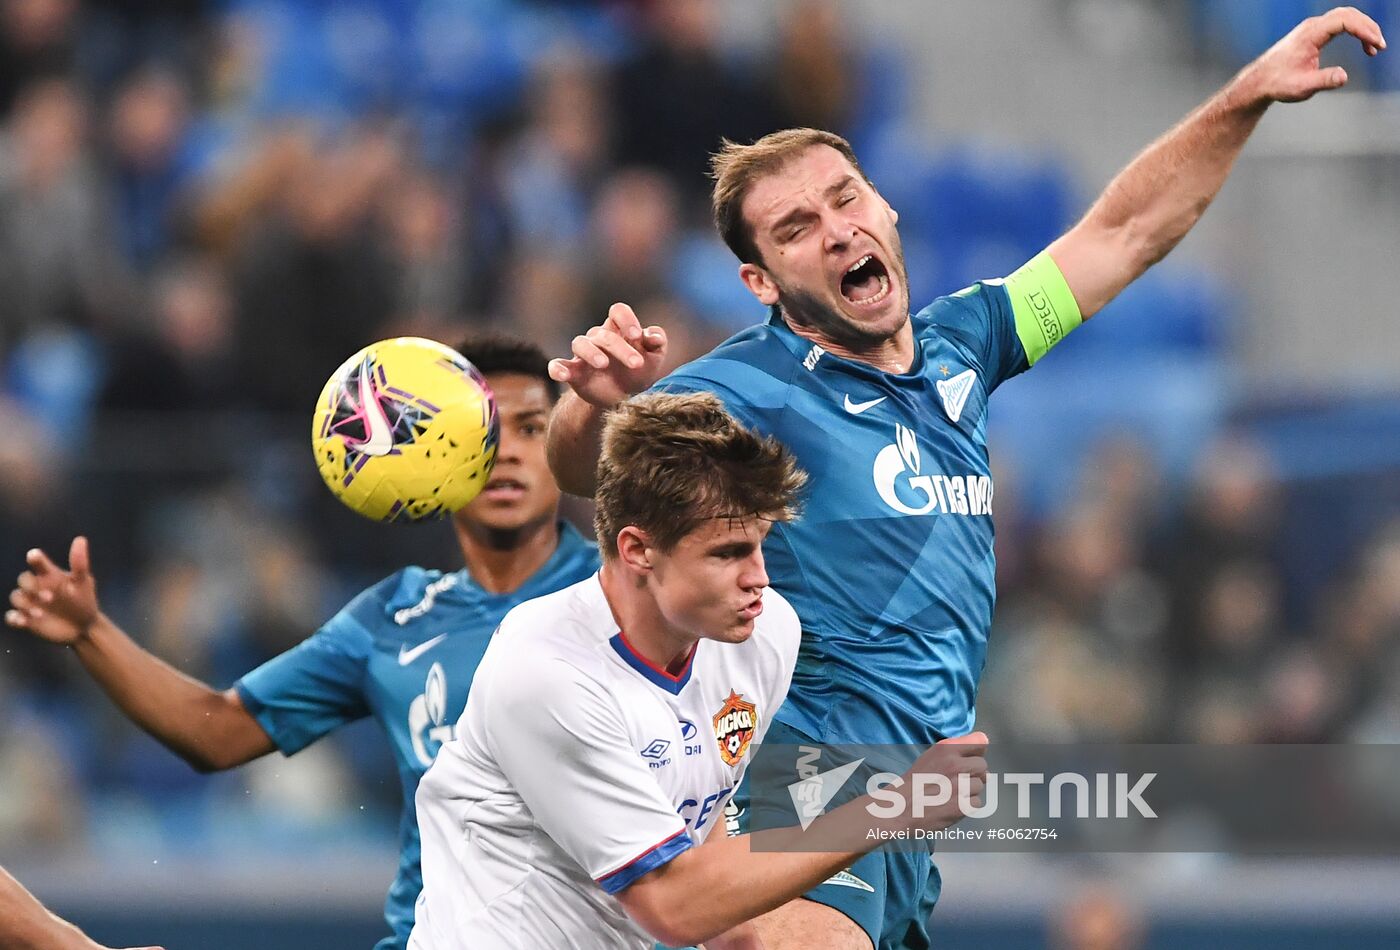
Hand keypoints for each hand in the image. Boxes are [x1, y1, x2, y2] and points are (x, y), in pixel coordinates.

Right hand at [6, 537, 100, 645]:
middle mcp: (37, 587)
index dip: (35, 558)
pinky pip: (12, 617)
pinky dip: (14, 618)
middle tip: (50, 597)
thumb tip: (80, 539)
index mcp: (50, 575)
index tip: (34, 555)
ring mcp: (30, 603)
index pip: (38, 563)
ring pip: (17, 598)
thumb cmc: (83, 599)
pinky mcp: (26, 619)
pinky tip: (23, 621)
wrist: (83, 625)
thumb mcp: (83, 582)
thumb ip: (79, 563)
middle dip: (32, 586)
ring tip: (40, 614)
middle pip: (24, 580)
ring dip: (25, 604)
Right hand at [548, 303, 668, 407]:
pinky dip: (558, 368)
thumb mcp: (654, 359)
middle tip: (636, 364)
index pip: (618, 311)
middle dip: (621, 348)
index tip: (637, 336)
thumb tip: (654, 336)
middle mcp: (598, 338)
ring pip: (580, 343)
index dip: (626, 320)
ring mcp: (583, 355)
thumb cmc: (638, 373)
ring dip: (591, 352)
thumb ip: (657, 343)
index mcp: (619, 330)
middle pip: (604, 334)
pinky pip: (558, 365)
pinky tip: (563, 375)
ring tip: (603, 364)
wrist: (622, 401)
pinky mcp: (573, 372)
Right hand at [903, 731, 988, 832]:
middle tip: (958, 780)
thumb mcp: (930, 756)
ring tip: (952, 794)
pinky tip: (952, 805)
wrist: (900, 807)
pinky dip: (967, 806)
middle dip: (974, 773)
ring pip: (980, 785)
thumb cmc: (914, 782)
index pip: (981, 741)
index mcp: (946, 749)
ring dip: (969, 791)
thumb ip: (954, 752)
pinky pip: (976, 803)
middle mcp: (956, 764)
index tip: (971, 758)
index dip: (977, 751)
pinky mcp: (963, 806)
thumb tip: (981, 757)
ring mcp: (961, 786)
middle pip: (983, 765)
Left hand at [1242, 6, 1385, 103]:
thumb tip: (1343, 76)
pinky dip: (1355, 30)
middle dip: (1368, 27)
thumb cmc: (1278, 84)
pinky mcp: (1313, 33)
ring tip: (1374, 47)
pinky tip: (1364, 45)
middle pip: (1347, 14)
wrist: (1259, 82)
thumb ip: (1323, 80)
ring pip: (1345, 17)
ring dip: (1363, 28)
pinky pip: (1340, 23)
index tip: (1375, 45)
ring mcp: (1312, 28)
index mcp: (1309, 35)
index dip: (1363, 30)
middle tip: (1379, 46)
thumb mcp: (1302, 87)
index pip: (1343, 21)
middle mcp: (1311, 27)